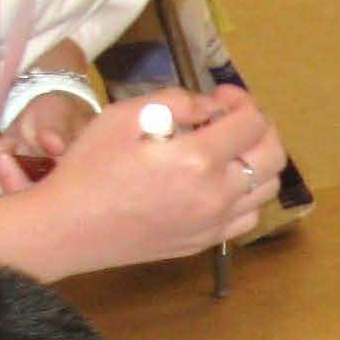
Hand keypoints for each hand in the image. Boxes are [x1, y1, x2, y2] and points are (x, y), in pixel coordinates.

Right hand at [25, 83, 285, 272]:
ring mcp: (213, 224)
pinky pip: (247, 217)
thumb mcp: (123, 116)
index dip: (242, 100)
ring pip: (267, 189)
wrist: (66, 229)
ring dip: (257, 160)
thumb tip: (210, 107)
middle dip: (260, 127)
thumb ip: (175, 102)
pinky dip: (245, 195)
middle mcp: (215, 195)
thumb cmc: (88, 169)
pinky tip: (218, 182)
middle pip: (273, 155)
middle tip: (232, 118)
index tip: (221, 96)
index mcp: (196, 159)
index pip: (252, 122)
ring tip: (228, 149)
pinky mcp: (204, 242)